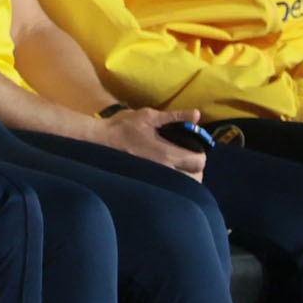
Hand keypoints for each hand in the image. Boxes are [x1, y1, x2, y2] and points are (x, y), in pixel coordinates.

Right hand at [88, 107, 206, 181]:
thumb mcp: (149, 116)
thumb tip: (196, 114)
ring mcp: (156, 179)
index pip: (199, 162)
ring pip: (183, 187)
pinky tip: (168, 172)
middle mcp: (165, 170)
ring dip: (186, 177)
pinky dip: (175, 182)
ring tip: (180, 166)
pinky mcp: (148, 182)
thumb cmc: (124, 127)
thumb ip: (175, 117)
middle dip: (197, 168)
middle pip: (195, 178)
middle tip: (189, 158)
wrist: (100, 141)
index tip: (195, 148)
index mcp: (168, 154)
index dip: (201, 155)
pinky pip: (169, 187)